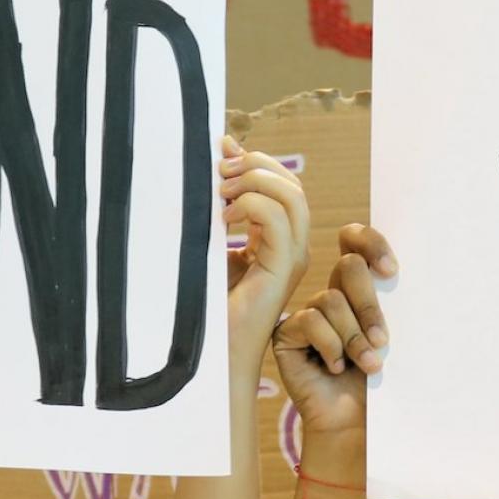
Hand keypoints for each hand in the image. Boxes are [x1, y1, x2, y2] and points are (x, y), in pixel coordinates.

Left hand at [222, 141, 312, 362]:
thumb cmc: (206, 300)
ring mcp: (292, 257)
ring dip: (255, 182)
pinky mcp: (282, 268)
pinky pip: (279, 219)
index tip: (221, 152)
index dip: (256, 160)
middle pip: (293, 184)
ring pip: (293, 196)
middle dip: (256, 165)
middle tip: (219, 173)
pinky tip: (226, 218)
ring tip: (223, 194)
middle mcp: (292, 245)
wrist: (212, 347)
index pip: (284, 183)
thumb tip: (220, 153)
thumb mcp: (210, 239)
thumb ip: (219, 202)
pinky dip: (252, 206)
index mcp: (278, 239)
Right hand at [272, 225, 394, 438]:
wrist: (356, 420)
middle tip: (383, 341)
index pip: (356, 241)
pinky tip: (335, 368)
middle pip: (349, 266)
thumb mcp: (392, 338)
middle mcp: (332, 294)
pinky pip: (311, 321)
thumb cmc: (379, 382)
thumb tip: (395, 272)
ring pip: (332, 300)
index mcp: (360, 287)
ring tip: (368, 366)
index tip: (391, 271)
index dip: (371, 242)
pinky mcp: (287, 332)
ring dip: (355, 337)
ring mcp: (308, 312)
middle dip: (370, 306)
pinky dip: (331, 346)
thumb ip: (391, 304)